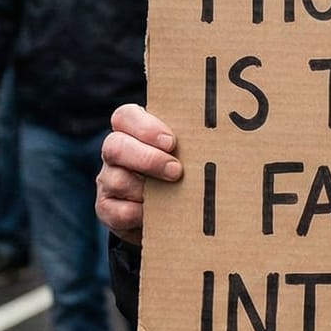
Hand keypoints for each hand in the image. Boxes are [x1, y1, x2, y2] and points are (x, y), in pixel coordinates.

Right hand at [95, 104, 180, 245]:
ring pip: (116, 180)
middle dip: (148, 159)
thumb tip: (223, 136)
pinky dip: (141, 214)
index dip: (145, 127)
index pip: (125, 116)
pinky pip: (119, 212)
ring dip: (147, 190)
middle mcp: (115, 152)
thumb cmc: (181, 170)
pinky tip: (159, 214)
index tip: (171, 142)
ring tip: (172, 195)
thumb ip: (192, 141)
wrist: (166, 212)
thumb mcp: (185, 151)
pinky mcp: (107, 208)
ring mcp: (107, 180)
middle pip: (115, 146)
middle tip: (176, 171)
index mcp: (131, 130)